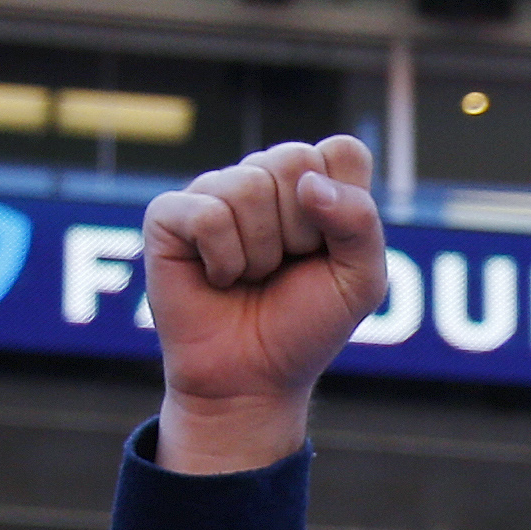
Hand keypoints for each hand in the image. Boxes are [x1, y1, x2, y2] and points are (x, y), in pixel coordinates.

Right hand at [144, 135, 385, 474]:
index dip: (344, 206)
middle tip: (286, 267)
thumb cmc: (306, 325)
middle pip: (295, 160)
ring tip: (251, 276)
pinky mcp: (169, 215)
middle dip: (301, 230)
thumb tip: (308, 183)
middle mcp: (262, 178)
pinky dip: (223, 259)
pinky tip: (217, 277)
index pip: (342, 151)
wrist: (253, 378)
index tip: (329, 250)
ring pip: (249, 185)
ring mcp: (214, 191)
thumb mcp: (361, 281)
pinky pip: (206, 214)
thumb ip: (360, 222)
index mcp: (313, 183)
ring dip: (261, 252)